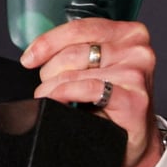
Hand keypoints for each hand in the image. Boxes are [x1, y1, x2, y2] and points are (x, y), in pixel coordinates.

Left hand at [19, 18, 162, 166]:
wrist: (134, 138)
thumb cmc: (112, 100)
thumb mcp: (99, 66)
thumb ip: (79, 50)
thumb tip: (37, 51)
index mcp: (129, 33)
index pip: (78, 28)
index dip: (47, 42)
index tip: (29, 58)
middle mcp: (137, 50)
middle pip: (73, 52)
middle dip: (49, 71)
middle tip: (47, 86)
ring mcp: (137, 74)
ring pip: (74, 73)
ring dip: (52, 88)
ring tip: (51, 97)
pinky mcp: (134, 99)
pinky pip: (87, 89)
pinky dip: (65, 95)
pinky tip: (58, 102)